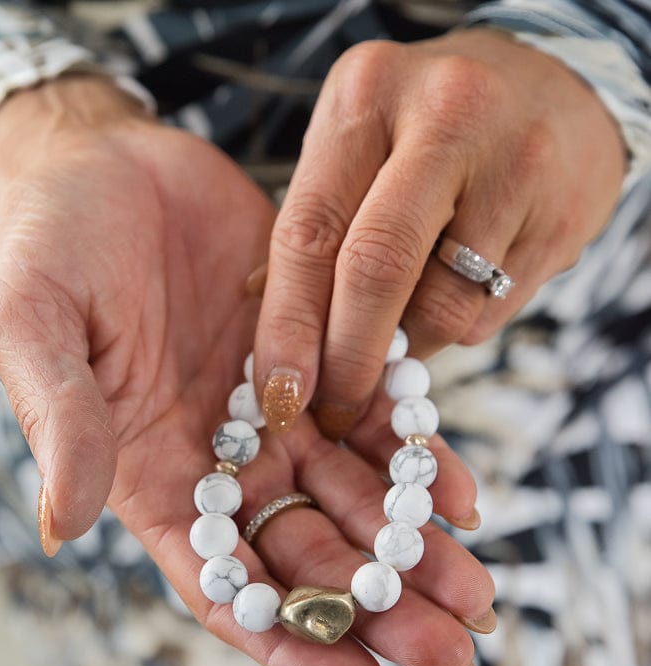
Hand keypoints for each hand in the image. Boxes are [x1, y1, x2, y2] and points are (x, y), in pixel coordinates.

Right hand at [0, 77, 492, 665]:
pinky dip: (419, 460)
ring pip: (356, 505)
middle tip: (456, 656)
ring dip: (417, 553)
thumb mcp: (34, 328)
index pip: (228, 590)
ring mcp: (273, 418)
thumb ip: (64, 423)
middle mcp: (221, 467)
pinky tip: (462, 495)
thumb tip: (64, 526)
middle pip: (310, 562)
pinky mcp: (315, 364)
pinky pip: (377, 422)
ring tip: (479, 594)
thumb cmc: (48, 248)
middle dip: (382, 611)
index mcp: (151, 482)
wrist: (104, 166)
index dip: (295, 645)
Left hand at [252, 28, 626, 437]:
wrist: (559, 92)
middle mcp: (444, 119)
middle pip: (377, 271)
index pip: (311, 230)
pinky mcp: (561, 220)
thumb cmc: (431, 129)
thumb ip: (314, 224)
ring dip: (410, 346)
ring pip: (441, 309)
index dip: (289, 325)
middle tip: (334, 412)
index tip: (279, 392)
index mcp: (369, 95)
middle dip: (348, 361)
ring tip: (406, 322)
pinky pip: (489, 315)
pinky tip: (463, 288)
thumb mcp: (361, 143)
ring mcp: (514, 167)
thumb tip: (266, 326)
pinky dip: (458, 327)